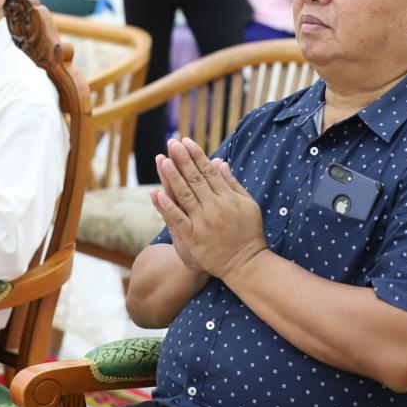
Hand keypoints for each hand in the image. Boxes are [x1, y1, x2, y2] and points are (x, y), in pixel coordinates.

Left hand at [150, 137, 266, 280]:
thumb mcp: (248, 205)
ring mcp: (203, 222)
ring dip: (173, 177)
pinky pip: (178, 219)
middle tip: (172, 143)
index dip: (197, 155)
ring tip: (163, 160)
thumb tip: (220, 163)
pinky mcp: (193, 237)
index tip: (187, 141)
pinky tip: (157, 193)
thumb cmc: (249, 232)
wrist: (246, 264)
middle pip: (196, 179)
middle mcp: (215, 207)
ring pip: (185, 195)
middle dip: (183, 159)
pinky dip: (167, 206)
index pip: (209, 171)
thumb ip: (233, 184)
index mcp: (228, 197)